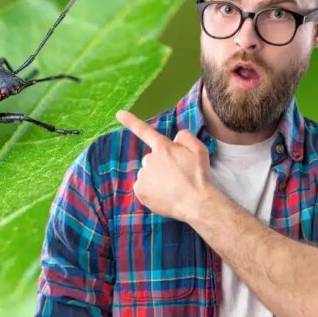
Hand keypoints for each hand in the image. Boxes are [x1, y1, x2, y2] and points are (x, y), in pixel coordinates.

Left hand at [115, 109, 217, 223]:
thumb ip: (186, 137)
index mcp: (163, 148)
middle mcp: (149, 159)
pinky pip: (143, 188)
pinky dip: (151, 192)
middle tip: (177, 177)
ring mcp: (143, 175)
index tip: (119, 114)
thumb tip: (175, 137)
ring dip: (157, 179)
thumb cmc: (199, 176)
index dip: (131, 121)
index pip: (145, 131)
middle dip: (161, 166)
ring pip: (148, 174)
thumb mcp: (199, 150)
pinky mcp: (139, 190)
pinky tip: (164, 195)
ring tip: (172, 188)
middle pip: (152, 160)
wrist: (196, 202)